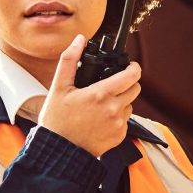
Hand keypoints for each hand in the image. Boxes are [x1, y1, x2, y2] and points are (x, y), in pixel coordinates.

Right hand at [37, 34, 141, 156]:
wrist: (58, 151)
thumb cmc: (57, 121)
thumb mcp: (58, 87)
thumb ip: (69, 59)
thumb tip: (79, 40)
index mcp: (101, 94)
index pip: (132, 75)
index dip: (133, 68)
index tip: (129, 66)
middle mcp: (113, 110)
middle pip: (135, 89)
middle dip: (127, 84)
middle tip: (112, 85)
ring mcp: (118, 125)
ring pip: (130, 105)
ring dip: (121, 101)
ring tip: (102, 104)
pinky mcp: (119, 137)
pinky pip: (125, 121)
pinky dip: (117, 118)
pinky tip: (100, 119)